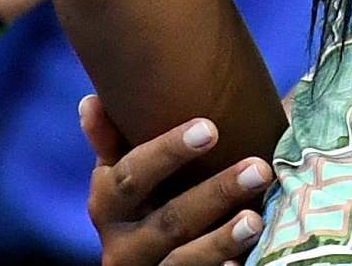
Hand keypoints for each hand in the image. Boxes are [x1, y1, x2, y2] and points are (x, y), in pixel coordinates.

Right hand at [80, 96, 271, 265]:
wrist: (147, 259)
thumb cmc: (147, 196)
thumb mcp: (125, 173)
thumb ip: (113, 140)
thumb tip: (91, 100)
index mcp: (108, 204)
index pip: (131, 176)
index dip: (167, 152)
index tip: (210, 128)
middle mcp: (121, 245)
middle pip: (168, 220)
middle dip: (215, 193)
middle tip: (260, 168)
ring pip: (182, 261)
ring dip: (221, 240)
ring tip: (256, 219)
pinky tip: (241, 264)